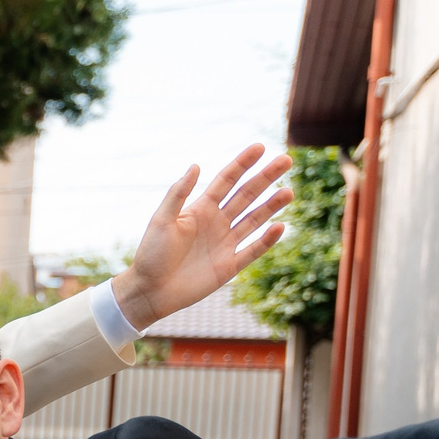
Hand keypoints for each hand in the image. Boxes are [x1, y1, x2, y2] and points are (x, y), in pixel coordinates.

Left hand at [111, 144, 291, 329]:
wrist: (149, 291)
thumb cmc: (150, 254)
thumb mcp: (161, 220)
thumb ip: (178, 194)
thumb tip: (196, 165)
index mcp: (200, 209)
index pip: (226, 180)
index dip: (243, 164)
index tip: (260, 147)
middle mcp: (216, 223)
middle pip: (246, 195)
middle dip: (265, 178)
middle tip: (286, 160)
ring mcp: (224, 244)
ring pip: (254, 220)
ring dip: (271, 205)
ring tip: (289, 191)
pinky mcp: (229, 266)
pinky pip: (252, 250)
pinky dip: (266, 240)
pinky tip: (280, 226)